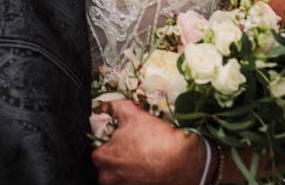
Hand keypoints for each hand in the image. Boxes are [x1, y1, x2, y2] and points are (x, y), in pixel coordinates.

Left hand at [91, 100, 205, 184]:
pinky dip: (136, 177)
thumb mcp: (131, 112)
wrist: (187, 161)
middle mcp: (107, 179)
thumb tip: (100, 106)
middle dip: (117, 155)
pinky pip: (131, 183)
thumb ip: (111, 108)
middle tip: (133, 146)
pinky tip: (148, 169)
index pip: (96, 147)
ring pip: (119, 176)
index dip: (108, 140)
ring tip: (142, 158)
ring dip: (127, 167)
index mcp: (101, 159)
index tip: (120, 137)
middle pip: (107, 164)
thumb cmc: (157, 137)